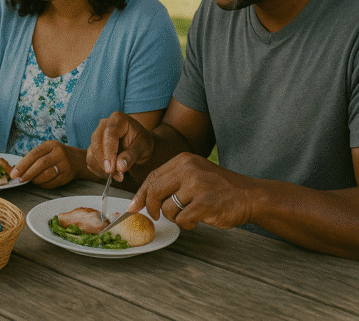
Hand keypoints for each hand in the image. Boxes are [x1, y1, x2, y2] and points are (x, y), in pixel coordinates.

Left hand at [9, 141, 75, 188]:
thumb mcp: (47, 150)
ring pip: (47, 175)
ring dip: (36, 180)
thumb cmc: (56, 155)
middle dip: (27, 173)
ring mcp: (65, 164)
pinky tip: (41, 182)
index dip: (22, 165)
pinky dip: (43, 184)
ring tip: (31, 180)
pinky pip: (52, 183)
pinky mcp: (68, 176)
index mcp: (51, 145)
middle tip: (20, 179)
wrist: (78, 160)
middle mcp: (59, 153)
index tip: (13, 173)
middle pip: (40, 164)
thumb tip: (17, 171)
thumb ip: (34, 158)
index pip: (34, 154)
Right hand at [87, 111, 153, 181]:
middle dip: (104, 162)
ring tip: (118, 176)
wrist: (138, 144)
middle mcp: (103, 125)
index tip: (111, 168)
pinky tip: (111, 173)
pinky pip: (90, 160)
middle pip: (96, 143)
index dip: (109, 152)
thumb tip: (120, 167)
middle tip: (116, 175)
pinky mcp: (92, 147)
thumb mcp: (142, 147)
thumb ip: (131, 155)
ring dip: (102, 168)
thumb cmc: (141, 142)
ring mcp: (96, 135)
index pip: (109, 135)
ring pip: (91, 153)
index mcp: (117, 119)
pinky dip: (99, 170)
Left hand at [129, 152, 256, 229]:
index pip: (152, 176)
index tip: (134, 206)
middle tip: (155, 216)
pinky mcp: (205, 204)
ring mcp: (197, 186)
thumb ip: (172, 180)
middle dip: (151, 208)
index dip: (141, 193)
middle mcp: (189, 170)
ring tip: (187, 215)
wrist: (252, 196)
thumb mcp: (195, 173)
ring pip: (167, 208)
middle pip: (154, 191)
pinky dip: (186, 225)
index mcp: (184, 160)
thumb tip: (143, 198)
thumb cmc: (221, 188)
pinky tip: (197, 221)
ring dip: (174, 218)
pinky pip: (182, 220)